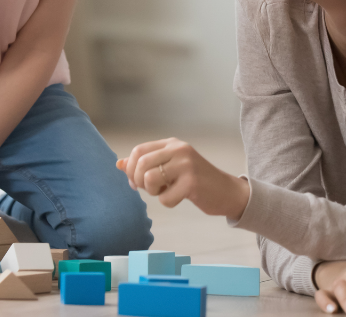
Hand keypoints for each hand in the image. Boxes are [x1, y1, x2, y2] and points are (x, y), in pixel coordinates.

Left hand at [117, 138, 250, 218]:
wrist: (227, 192)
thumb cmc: (195, 180)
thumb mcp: (170, 167)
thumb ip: (146, 164)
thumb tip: (119, 164)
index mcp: (171, 144)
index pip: (139, 150)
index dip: (131, 168)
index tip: (135, 182)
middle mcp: (178, 149)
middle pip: (141, 164)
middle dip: (138, 182)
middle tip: (149, 190)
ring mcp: (186, 164)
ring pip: (150, 179)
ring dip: (153, 192)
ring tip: (166, 191)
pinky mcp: (192, 182)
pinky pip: (165, 198)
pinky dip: (168, 202)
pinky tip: (181, 197)